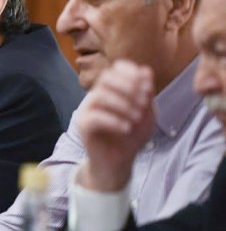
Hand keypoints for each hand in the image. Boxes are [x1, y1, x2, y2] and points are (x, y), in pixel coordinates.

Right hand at [78, 60, 154, 191]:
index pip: (116, 68)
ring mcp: (87, 109)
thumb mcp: (147, 115)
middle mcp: (97, 96)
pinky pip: (95, 117)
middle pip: (106, 77)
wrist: (118, 162)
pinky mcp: (83, 125)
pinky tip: (126, 129)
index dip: (131, 73)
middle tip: (142, 105)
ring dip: (123, 105)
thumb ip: (147, 94)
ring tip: (136, 119)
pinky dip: (114, 121)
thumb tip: (146, 71)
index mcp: (112, 90)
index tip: (147, 88)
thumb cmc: (131, 137)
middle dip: (128, 88)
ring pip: (100, 95)